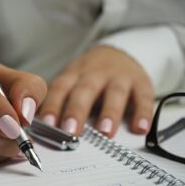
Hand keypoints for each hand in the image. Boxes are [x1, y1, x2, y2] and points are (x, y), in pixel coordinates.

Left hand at [39, 45, 153, 137]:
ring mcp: (119, 77)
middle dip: (77, 111)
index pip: (60, 88)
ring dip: (110, 112)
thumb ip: (60, 100)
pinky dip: (143, 113)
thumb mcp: (72, 80)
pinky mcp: (140, 82)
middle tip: (71, 131)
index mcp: (74, 74)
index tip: (47, 124)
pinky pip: (143, 97)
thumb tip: (41, 127)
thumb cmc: (89, 75)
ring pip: (114, 93)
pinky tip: (140, 128)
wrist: (118, 53)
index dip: (53, 105)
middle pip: (85, 90)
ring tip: (105, 132)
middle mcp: (95, 74)